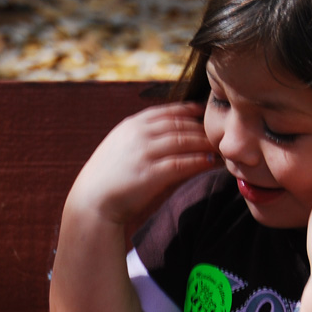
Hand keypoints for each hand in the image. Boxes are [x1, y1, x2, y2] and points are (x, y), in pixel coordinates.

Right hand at [65, 102, 219, 225]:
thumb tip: (170, 137)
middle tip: (220, 134)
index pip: (167, 111)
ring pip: (184, 140)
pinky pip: (183, 163)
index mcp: (131, 125)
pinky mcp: (151, 173)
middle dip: (202, 128)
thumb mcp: (121, 149)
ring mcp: (145, 152)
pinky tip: (211, 163)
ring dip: (205, 144)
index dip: (189, 110)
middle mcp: (139, 134)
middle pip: (180, 124)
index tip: (205, 112)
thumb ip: (143, 140)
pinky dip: (200, 161)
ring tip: (221, 148)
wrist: (90, 202)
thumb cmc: (107, 179)